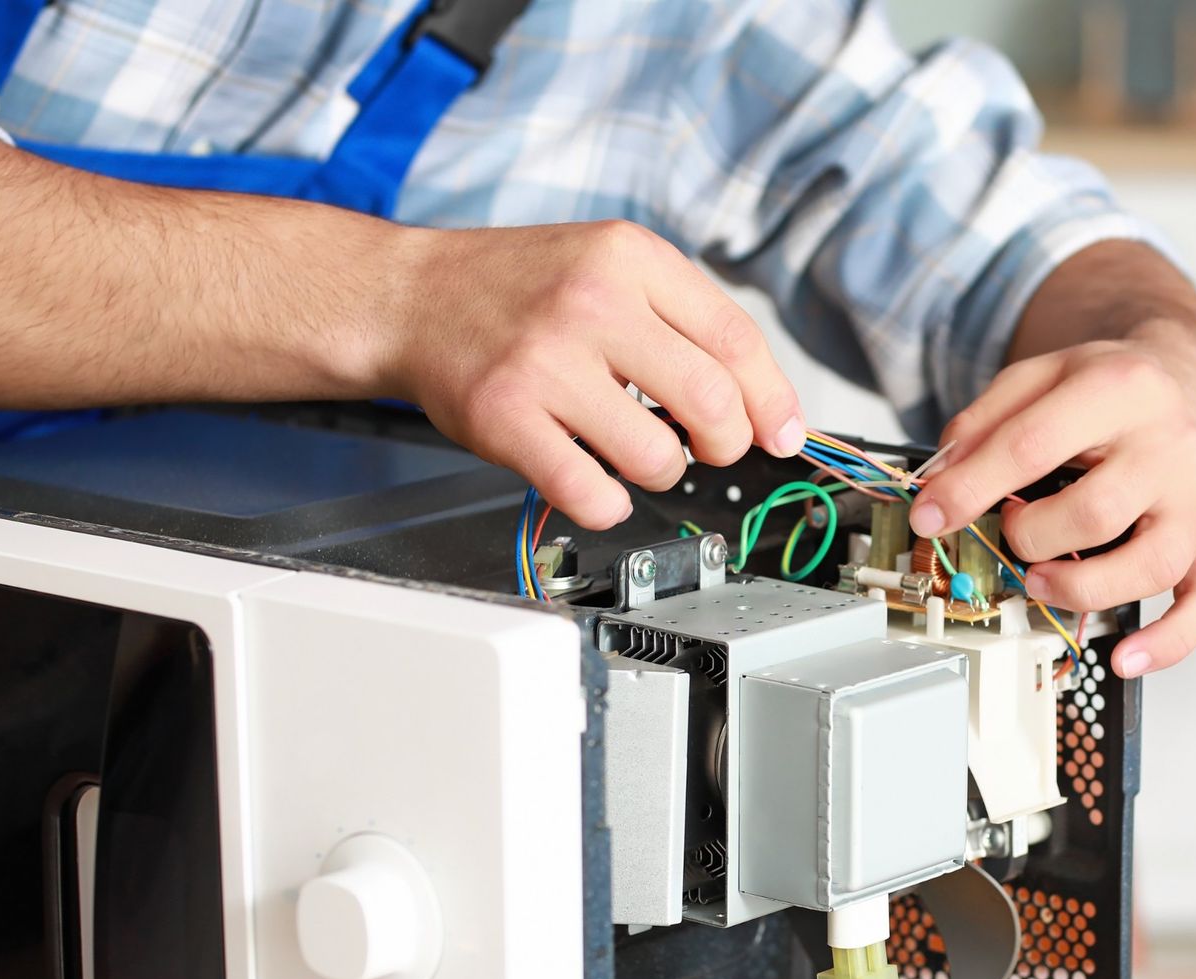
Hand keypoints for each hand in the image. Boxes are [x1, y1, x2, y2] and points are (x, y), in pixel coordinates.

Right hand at [393, 220, 805, 527]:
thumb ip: (687, 323)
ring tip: (633, 451)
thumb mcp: (610, 268)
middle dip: (725, 443)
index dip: (772, 400)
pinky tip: (597, 481)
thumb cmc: (521, 290)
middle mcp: (591, 302)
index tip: (783, 435)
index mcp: (630, 258)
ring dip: (660, 472)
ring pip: (657, 455)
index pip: (736, 340)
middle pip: (711, 402)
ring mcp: (545, 361)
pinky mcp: (506, 416)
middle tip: (707, 448)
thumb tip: (768, 411)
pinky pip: (591, 491)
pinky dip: (610, 503)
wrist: (412, 296)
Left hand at [907, 329, 1195, 677]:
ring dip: (1081, 588)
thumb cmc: (1105, 391)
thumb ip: (982, 421)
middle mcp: (1167, 444)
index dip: (970, 489)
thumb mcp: (1038, 378)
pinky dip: (1168, 642)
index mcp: (1118, 389)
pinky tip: (1125, 657)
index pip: (1033, 445)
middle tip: (1011, 530)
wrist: (1181, 388)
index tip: (930, 517)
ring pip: (1150, 566)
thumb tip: (938, 484)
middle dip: (1031, 537)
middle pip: (1095, 513)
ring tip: (1042, 580)